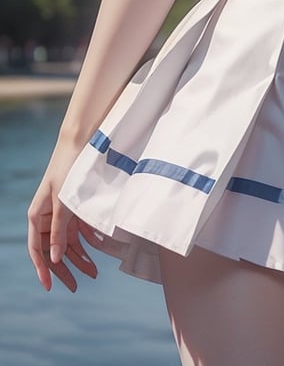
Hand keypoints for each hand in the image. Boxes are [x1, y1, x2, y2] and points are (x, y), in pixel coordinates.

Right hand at [28, 149, 99, 292]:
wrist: (82, 142)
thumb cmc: (68, 169)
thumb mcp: (63, 201)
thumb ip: (60, 230)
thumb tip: (55, 259)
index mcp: (37, 215)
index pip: (37, 250)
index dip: (43, 270)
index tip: (50, 287)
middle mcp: (47, 216)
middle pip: (54, 249)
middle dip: (65, 269)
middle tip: (76, 286)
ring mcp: (61, 211)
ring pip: (68, 241)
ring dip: (80, 257)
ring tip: (93, 273)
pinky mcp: (75, 206)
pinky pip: (80, 229)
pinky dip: (89, 239)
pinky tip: (100, 248)